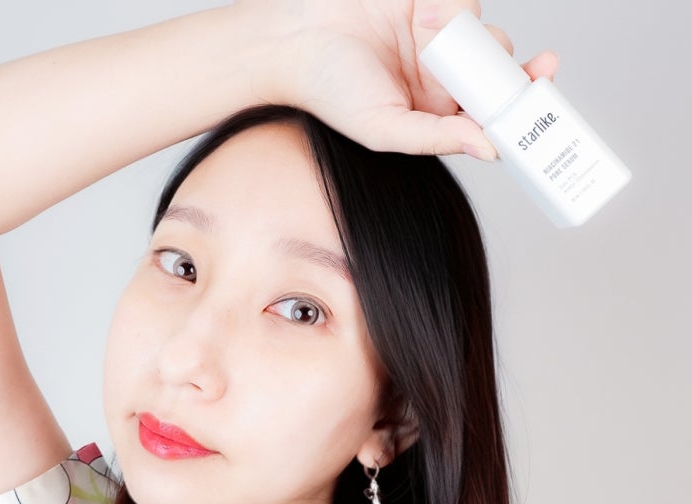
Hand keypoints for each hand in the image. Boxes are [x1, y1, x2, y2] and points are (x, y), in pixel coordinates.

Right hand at [240, 0, 557, 159]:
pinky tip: (419, 9)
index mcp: (436, 115)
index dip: (522, 106)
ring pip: (484, 33)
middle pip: (499, 73)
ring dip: (467, 33)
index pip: (489, 115)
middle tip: (541, 66)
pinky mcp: (430, 1)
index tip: (546, 95)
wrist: (296, 40)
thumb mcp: (385, 129)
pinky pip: (463, 2)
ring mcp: (439, 37)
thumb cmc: (331, 92)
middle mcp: (443, 78)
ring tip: (423, 30)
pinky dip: (450, 4)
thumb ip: (436, 140)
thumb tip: (489, 150)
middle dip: (518, 70)